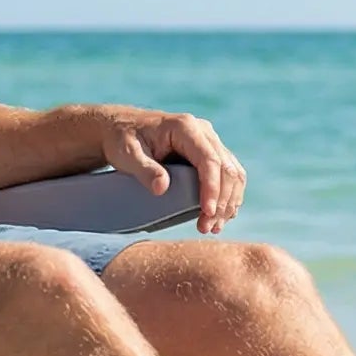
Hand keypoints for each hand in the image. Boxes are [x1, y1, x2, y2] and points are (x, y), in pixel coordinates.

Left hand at [97, 109, 245, 233]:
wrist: (122, 128)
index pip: (209, 159)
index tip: (207, 212)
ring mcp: (209, 142)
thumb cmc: (122, 140)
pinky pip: (228, 175)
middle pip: (226, 168)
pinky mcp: (209, 153)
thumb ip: (144, 169)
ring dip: (228, 202)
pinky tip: (220, 216)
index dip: (212, 188)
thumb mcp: (126, 154)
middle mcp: (203, 132)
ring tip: (213, 227)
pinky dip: (228, 197)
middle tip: (207, 228)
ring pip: (233, 172)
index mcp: (185, 127)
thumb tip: (162, 188)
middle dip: (222, 201)